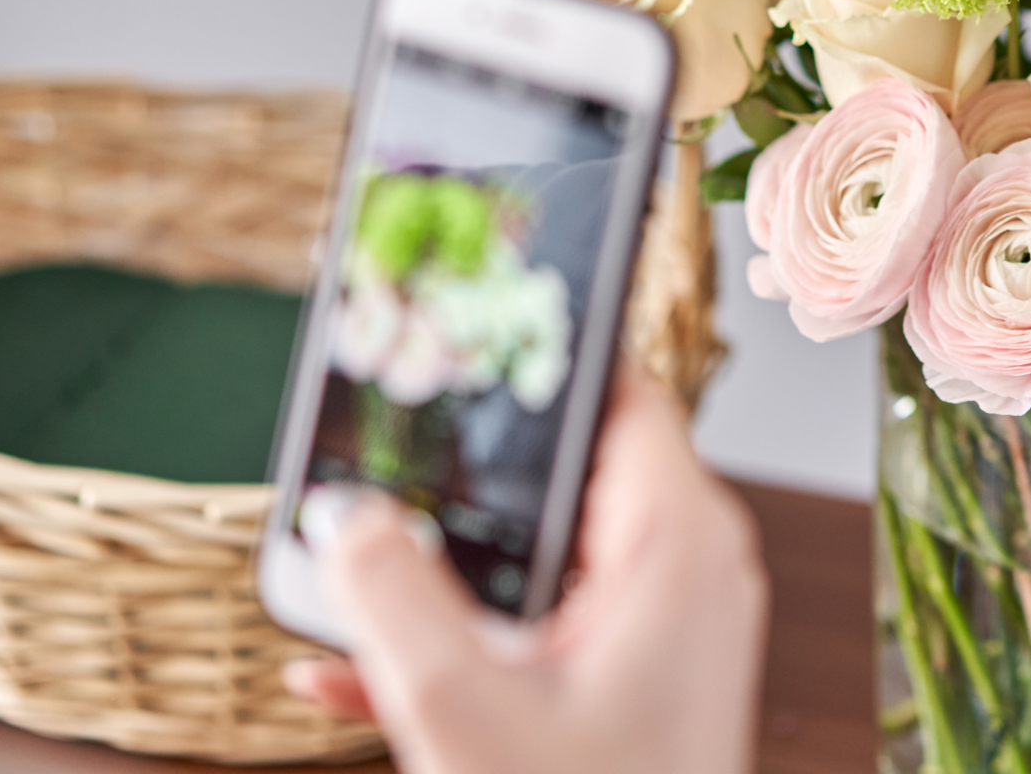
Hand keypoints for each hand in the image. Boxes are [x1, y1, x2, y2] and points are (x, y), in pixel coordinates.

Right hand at [286, 369, 768, 773]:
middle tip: (375, 451)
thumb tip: (346, 517)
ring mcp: (660, 627)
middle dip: (462, 476)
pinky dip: (461, 640)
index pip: (620, 391)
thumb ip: (392, 600)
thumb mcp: (464, 711)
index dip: (543, 353)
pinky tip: (352, 669)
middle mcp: (684, 567)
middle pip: (564, 471)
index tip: (468, 320)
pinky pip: (538, 629)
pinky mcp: (629, 680)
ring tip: (346, 574)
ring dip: (443, 575)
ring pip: (537, 559)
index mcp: (677, 542)